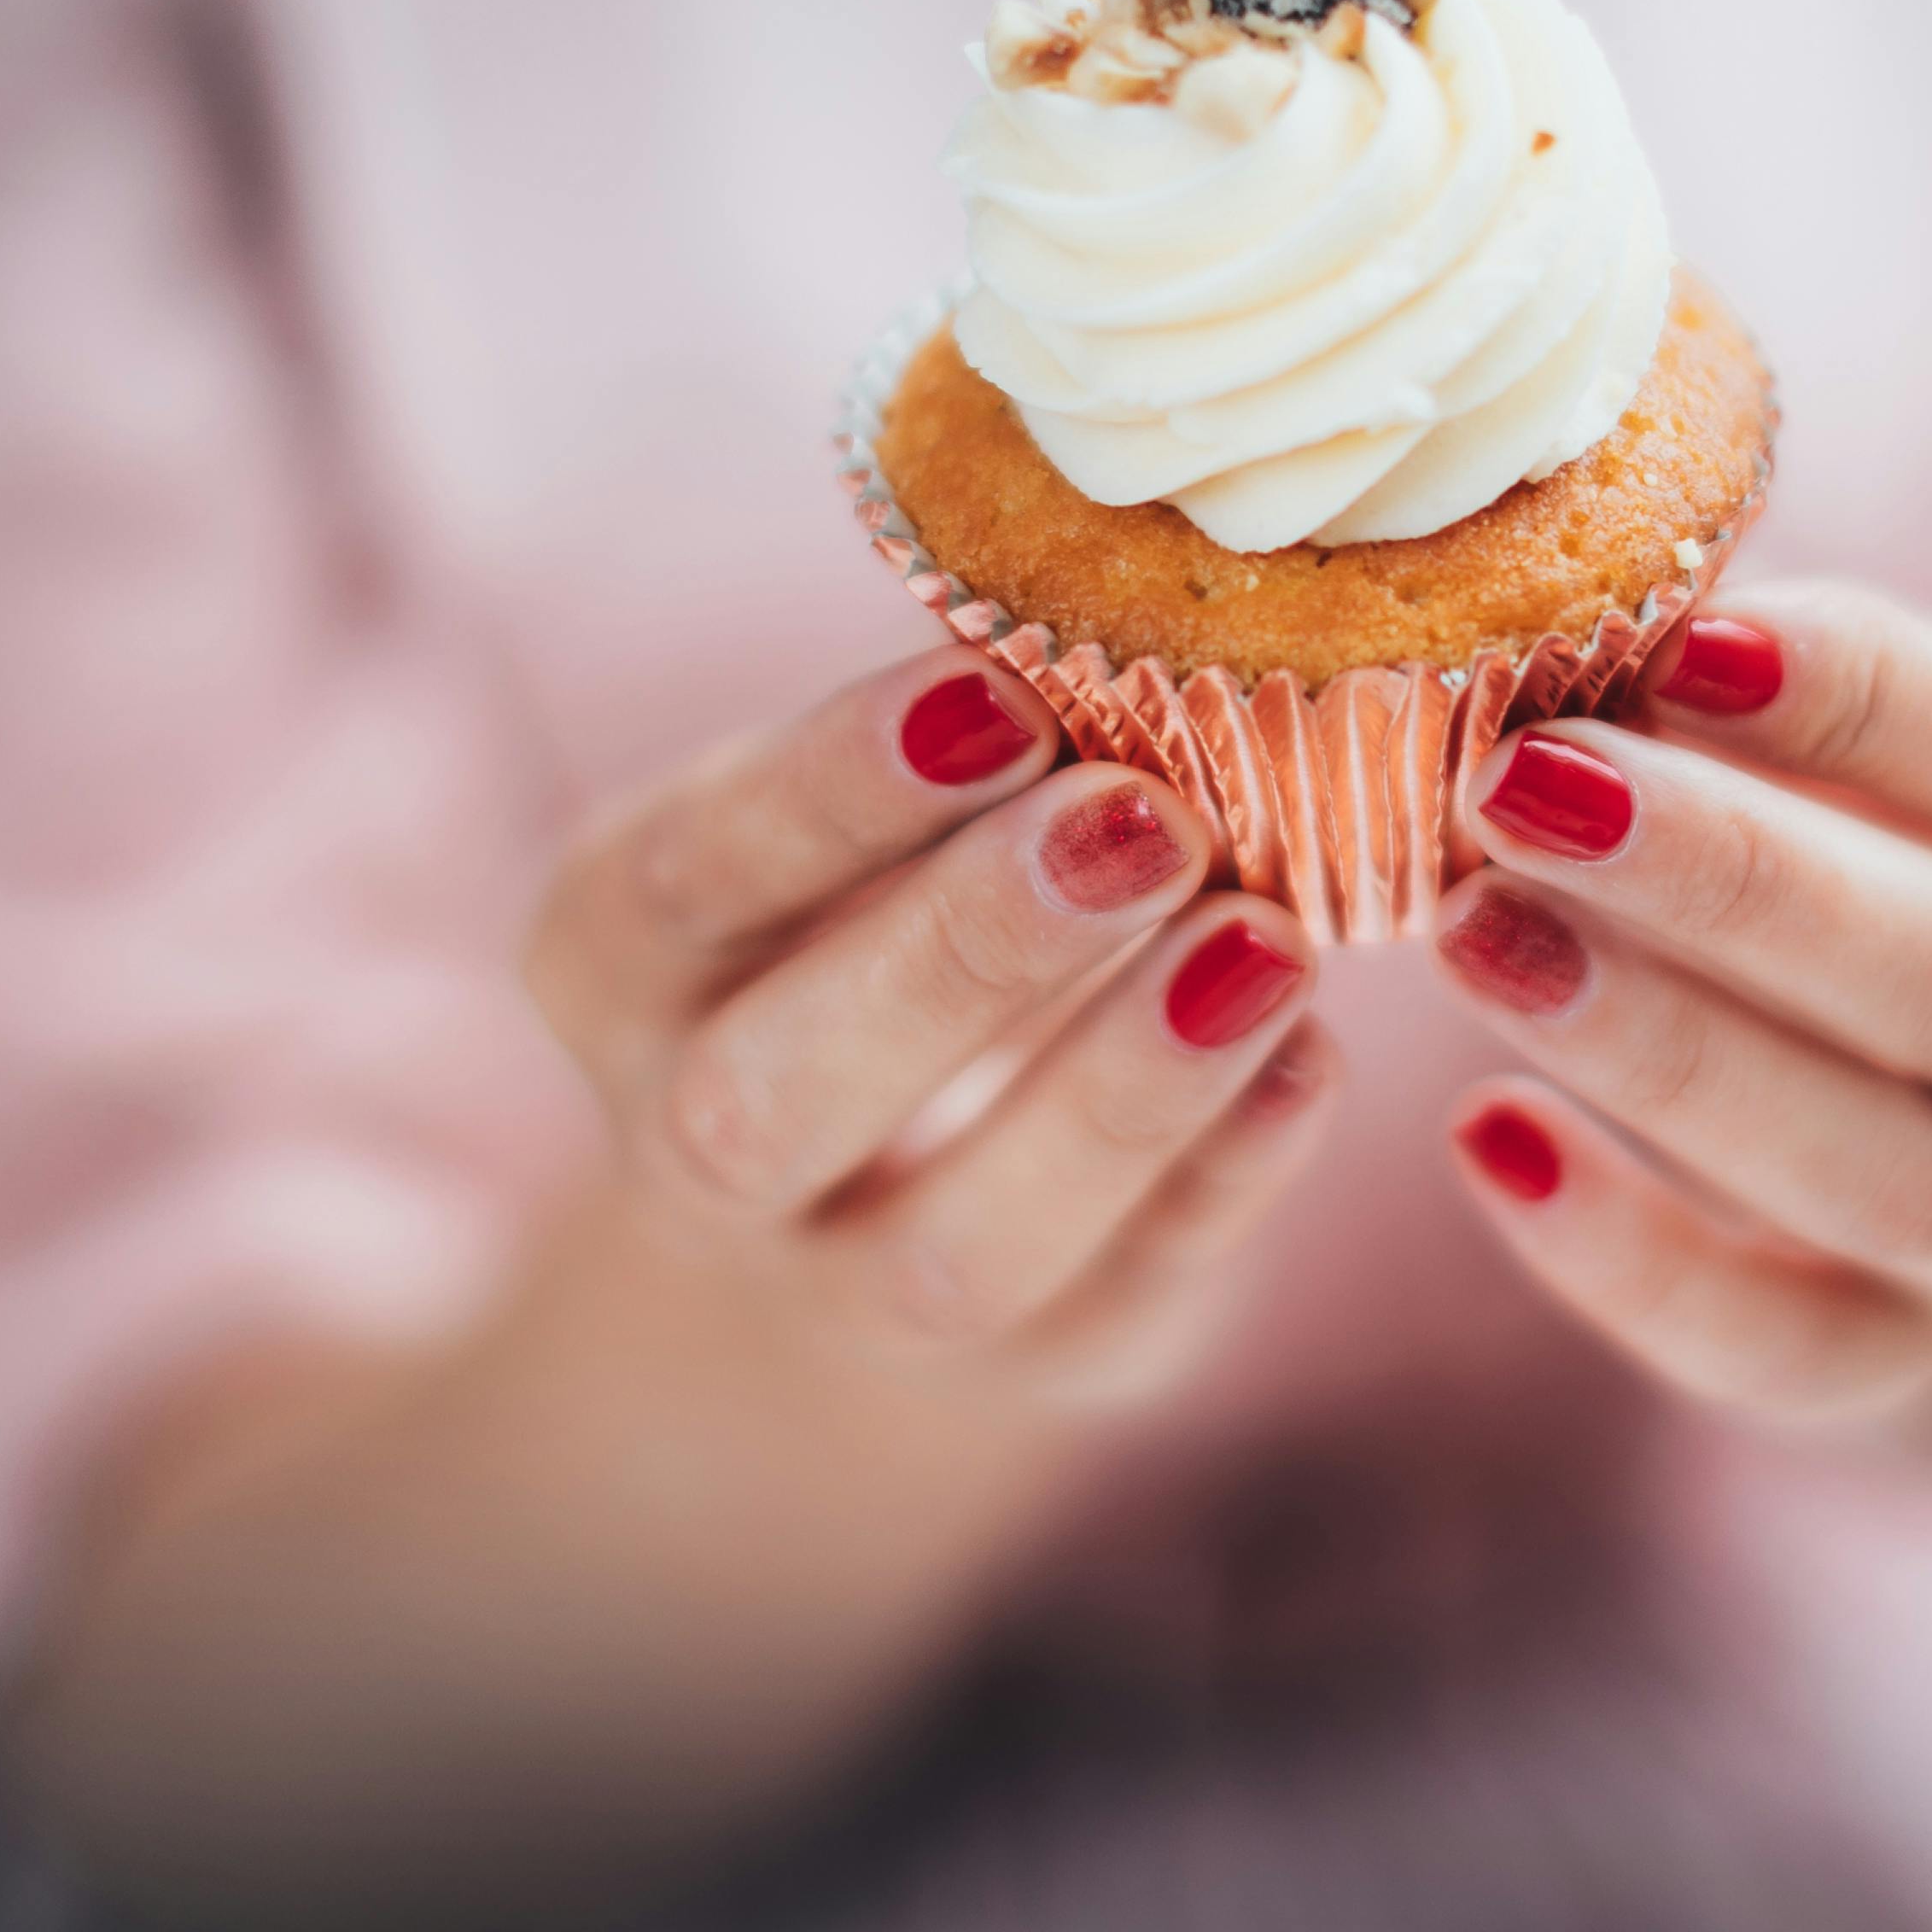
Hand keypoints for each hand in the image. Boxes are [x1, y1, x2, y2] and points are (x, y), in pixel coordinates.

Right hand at [526, 643, 1335, 1405]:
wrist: (863, 1207)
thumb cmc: (880, 907)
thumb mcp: (853, 814)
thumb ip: (951, 728)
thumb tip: (1146, 562)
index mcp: (619, 967)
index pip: (676, 884)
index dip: (823, 795)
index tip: (989, 693)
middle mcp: (701, 1158)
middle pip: (769, 1101)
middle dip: (957, 955)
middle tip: (1139, 819)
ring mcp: (857, 1297)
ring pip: (951, 1252)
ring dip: (1113, 1093)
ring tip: (1265, 944)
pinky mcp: (1045, 1369)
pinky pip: (1124, 1305)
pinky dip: (1224, 1181)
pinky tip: (1312, 1058)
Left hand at [1430, 581, 1931, 1446]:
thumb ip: (1815, 690)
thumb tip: (1579, 614)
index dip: (1898, 704)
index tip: (1694, 639)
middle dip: (1738, 882)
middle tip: (1523, 785)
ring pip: (1875, 1174)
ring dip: (1666, 1052)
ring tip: (1471, 930)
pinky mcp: (1909, 1357)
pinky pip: (1780, 1348)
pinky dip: (1627, 1256)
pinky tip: (1482, 1134)